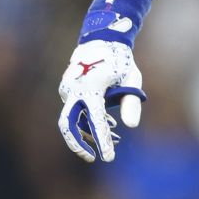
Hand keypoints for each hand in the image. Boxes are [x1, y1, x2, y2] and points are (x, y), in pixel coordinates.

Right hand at [57, 40, 145, 162]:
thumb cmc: (120, 61)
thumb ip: (131, 103)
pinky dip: (88, 120)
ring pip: (71, 120)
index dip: (102, 142)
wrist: (101, 40)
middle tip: (94, 158)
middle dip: (79, 144)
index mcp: (90, 88)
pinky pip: (74, 110)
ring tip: (113, 140)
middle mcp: (73, 90)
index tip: (109, 158)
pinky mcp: (67, 90)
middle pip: (67, 126)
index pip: (95, 122)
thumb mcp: (131, 80)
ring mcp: (67, 90)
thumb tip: (130, 127)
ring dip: (88, 132)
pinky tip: (108, 125)